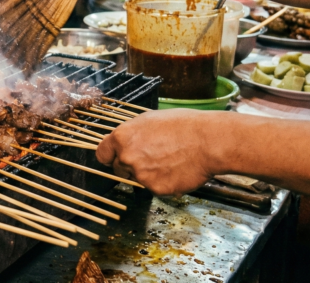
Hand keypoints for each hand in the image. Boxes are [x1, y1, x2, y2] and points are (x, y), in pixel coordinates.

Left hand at [96, 109, 221, 195]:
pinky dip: (164, 182)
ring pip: (138, 179)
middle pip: (119, 168)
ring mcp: (141, 175)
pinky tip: (177, 170)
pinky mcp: (156, 189)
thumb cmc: (182, 126)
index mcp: (122, 138)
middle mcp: (127, 157)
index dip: (110, 156)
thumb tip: (124, 142)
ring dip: (149, 174)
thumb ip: (131, 134)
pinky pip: (155, 188)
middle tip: (152, 158)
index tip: (115, 158)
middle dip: (131, 165)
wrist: (208, 141)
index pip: (102, 154)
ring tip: (170, 160)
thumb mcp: (149, 120)